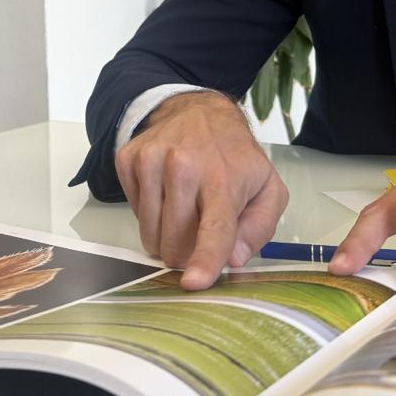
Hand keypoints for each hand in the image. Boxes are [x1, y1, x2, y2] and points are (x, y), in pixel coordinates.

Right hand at [115, 91, 287, 289]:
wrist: (198, 112)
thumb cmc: (234, 157)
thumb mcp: (267, 188)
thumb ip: (259, 227)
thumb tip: (233, 259)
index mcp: (223, 179)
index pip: (214, 228)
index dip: (204, 259)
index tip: (193, 283)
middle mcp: (183, 167)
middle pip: (174, 241)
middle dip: (185, 253)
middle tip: (198, 232)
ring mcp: (150, 161)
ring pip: (149, 233)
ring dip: (165, 236)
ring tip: (182, 210)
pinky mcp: (128, 159)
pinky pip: (132, 212)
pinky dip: (149, 213)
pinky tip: (164, 192)